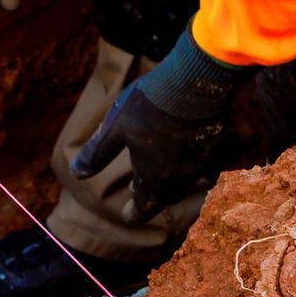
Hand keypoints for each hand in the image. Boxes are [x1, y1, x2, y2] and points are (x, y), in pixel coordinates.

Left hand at [70, 28, 253, 220]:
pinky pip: (203, 163)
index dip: (134, 213)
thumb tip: (77, 174)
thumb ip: (96, 154)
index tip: (127, 215)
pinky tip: (183, 150)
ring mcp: (203, 160)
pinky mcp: (218, 142)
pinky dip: (189, 164)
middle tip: (138, 193)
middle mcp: (182, 176)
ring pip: (186, 181)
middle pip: (166, 197)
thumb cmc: (148, 106)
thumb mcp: (113, 129)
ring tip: (158, 171)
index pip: (144, 207)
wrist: (196, 81)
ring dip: (170, 181)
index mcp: (155, 177)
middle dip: (151, 198)